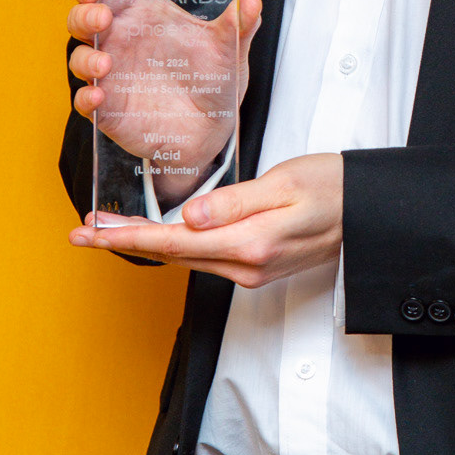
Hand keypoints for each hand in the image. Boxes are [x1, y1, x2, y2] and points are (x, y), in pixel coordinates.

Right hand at [67, 0, 262, 207]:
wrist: (215, 129)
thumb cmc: (214, 78)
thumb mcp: (229, 49)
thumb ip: (238, 25)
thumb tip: (253, 0)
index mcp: (143, 16)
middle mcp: (120, 41)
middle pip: (82, 19)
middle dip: (83, 16)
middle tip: (100, 20)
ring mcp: (111, 75)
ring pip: (79, 58)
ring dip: (85, 58)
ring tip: (105, 64)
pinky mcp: (108, 108)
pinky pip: (85, 100)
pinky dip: (86, 97)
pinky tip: (99, 96)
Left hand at [69, 153, 343, 287]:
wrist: (371, 211)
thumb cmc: (334, 188)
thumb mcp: (284, 184)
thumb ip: (234, 203)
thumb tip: (188, 219)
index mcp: (250, 243)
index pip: (172, 244)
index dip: (126, 237)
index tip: (90, 231)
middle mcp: (247, 265)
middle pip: (170, 256)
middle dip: (124, 242)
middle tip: (83, 230)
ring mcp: (252, 270)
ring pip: (185, 259)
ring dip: (145, 245)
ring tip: (109, 229)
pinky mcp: (257, 266)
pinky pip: (204, 258)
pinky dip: (173, 248)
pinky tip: (158, 236)